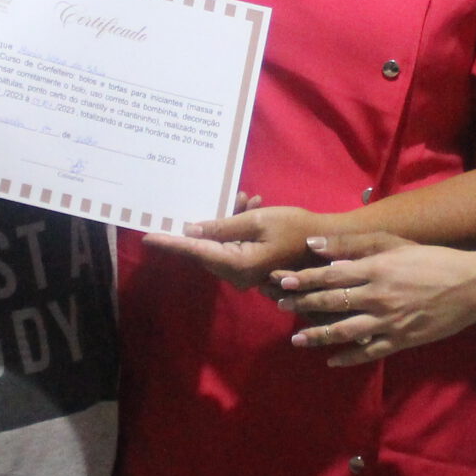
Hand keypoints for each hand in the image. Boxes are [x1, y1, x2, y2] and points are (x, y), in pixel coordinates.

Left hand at [144, 197, 323, 292]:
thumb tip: (191, 231)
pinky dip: (238, 228)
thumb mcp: (257, 221)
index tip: (148, 237)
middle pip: (207, 249)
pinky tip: (252, 205)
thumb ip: (222, 226)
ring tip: (248, 200)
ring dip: (228, 222)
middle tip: (227, 201)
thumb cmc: (296, 228)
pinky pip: (234, 247)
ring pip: (221, 246)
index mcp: (238, 265)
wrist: (327, 241)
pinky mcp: (252, 267)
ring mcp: (246, 274)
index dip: (171, 243)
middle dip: (209, 224)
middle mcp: (238, 275)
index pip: (196, 251)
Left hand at [274, 233, 475, 366]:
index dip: (305, 279)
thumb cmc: (431, 260)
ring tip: (298, 339)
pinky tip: (331, 361)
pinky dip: (349, 358)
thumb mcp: (394, 244)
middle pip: (333, 302)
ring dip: (319, 335)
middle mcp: (378, 297)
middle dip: (304, 305)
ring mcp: (389, 322)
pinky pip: (369, 353)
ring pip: (346, 331)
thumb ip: (354, 244)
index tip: (283, 282)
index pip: (331, 275)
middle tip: (281, 307)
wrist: (470, 287)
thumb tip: (316, 244)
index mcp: (376, 270)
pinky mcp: (401, 340)